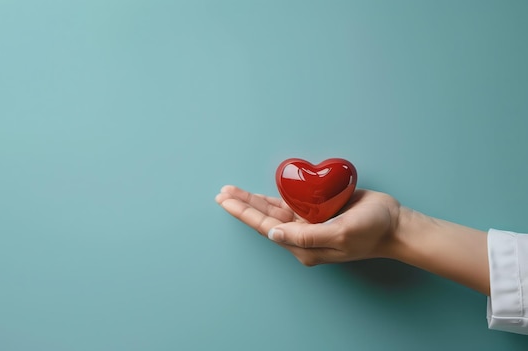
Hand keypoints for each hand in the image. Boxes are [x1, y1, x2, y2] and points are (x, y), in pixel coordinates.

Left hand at [215, 185, 401, 265]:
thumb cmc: (373, 230)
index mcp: (304, 246)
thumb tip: (274, 234)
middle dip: (243, 205)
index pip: (266, 227)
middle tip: (222, 192)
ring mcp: (309, 223)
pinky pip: (289, 203)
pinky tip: (259, 192)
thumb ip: (307, 235)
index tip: (225, 200)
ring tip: (233, 190)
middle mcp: (302, 235)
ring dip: (253, 200)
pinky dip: (273, 196)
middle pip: (265, 217)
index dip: (244, 212)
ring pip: (273, 209)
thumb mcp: (341, 233)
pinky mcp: (317, 211)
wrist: (396, 224)